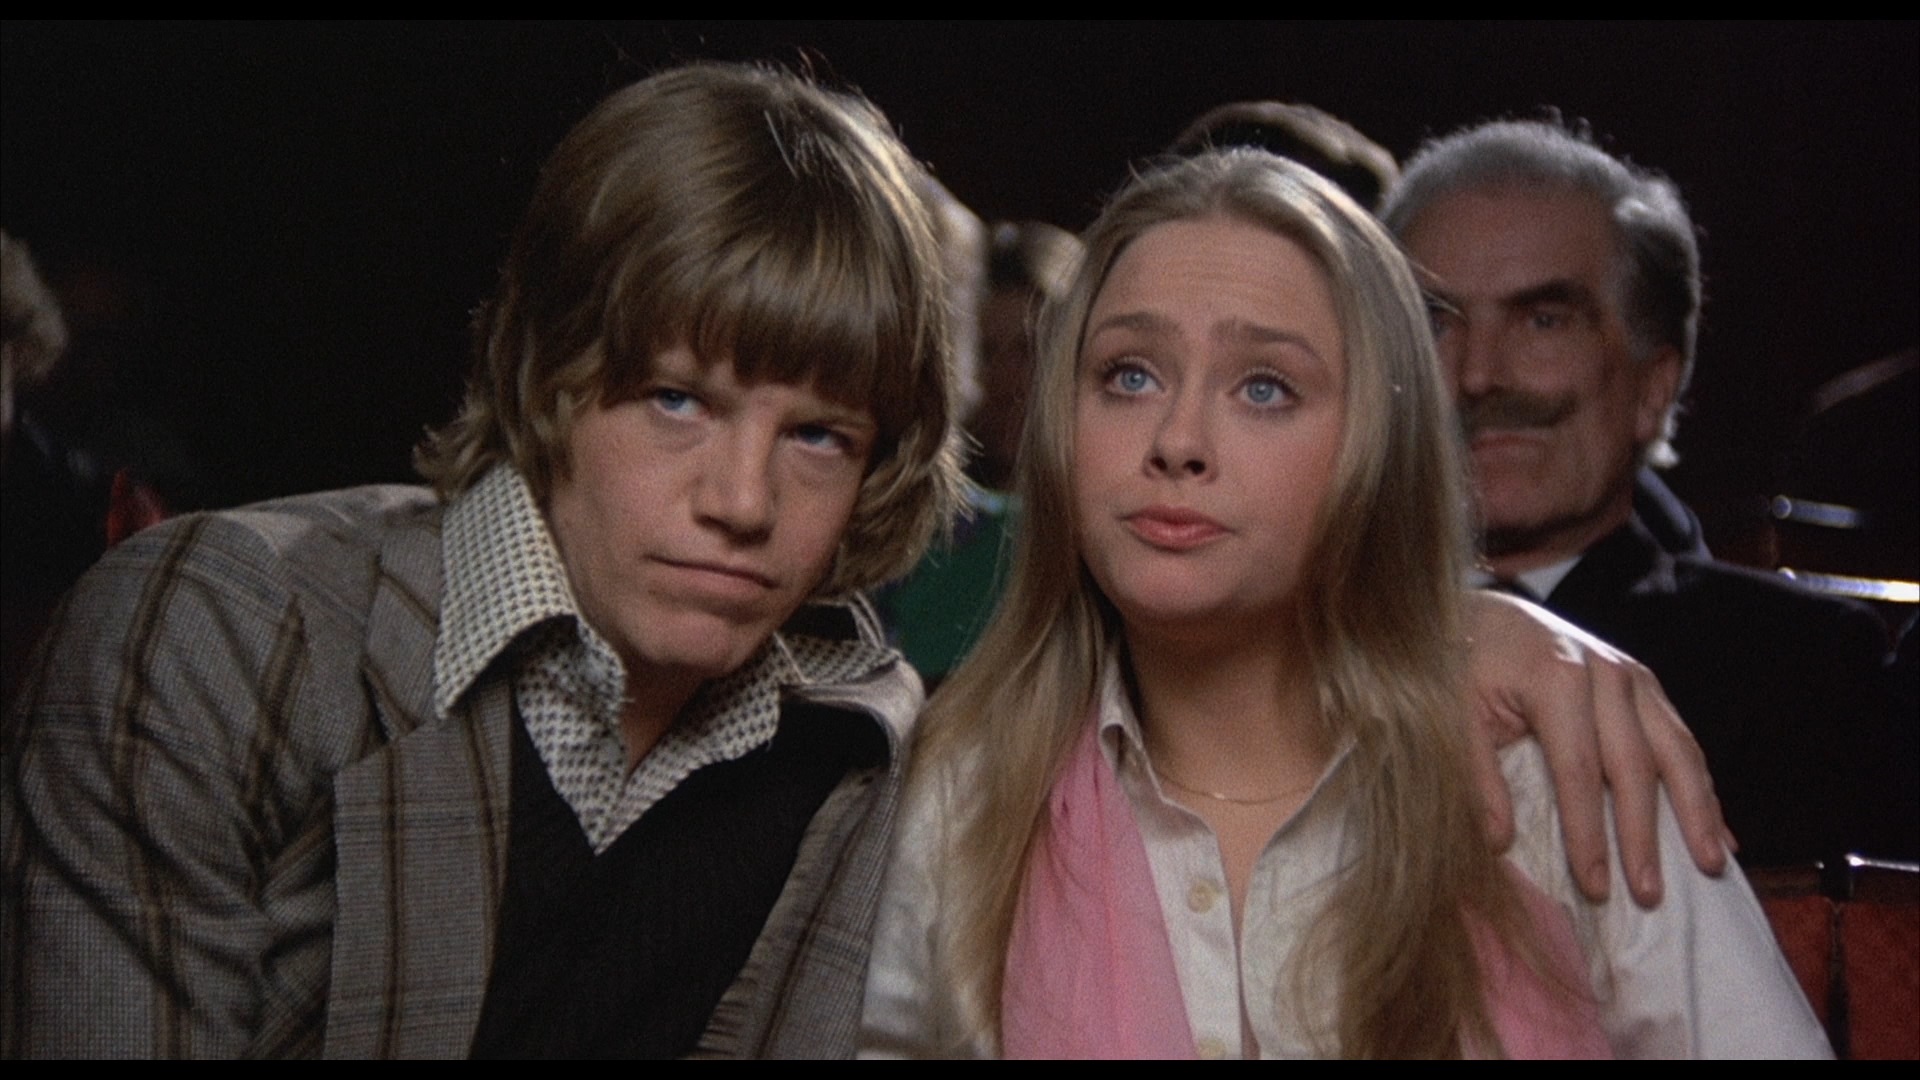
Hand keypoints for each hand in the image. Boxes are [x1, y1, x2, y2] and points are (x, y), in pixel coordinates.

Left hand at [1463, 590, 1732, 907]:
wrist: (1479, 612)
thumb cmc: (1460, 665)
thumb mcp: (1451, 712)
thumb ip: (1475, 773)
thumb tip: (1499, 842)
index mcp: (1556, 678)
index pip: (1579, 771)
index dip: (1588, 834)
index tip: (1595, 888)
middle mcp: (1604, 673)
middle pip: (1635, 766)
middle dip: (1644, 835)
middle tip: (1650, 894)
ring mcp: (1631, 674)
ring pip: (1676, 749)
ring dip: (1697, 811)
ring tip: (1711, 865)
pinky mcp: (1643, 682)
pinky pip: (1680, 738)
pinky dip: (1701, 787)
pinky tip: (1719, 830)